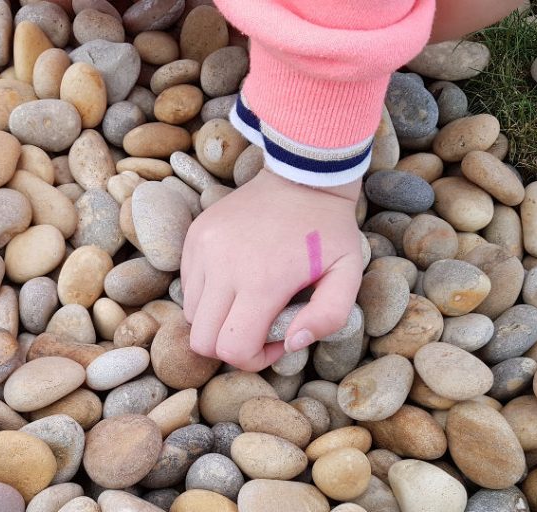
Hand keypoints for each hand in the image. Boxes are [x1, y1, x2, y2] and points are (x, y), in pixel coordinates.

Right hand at [181, 170, 364, 371]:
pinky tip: (237, 278)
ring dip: (217, 320)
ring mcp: (203, 249)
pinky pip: (188, 284)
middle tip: (259, 329)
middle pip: (201, 340)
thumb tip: (291, 344)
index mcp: (262, 282)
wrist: (303, 175)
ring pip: (191, 314)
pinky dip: (208, 294)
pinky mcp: (194, 236)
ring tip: (248, 302)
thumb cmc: (328, 230)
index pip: (232, 349)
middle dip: (229, 347)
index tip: (276, 342)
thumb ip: (328, 317)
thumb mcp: (347, 275)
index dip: (252, 359)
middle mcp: (223, 267)